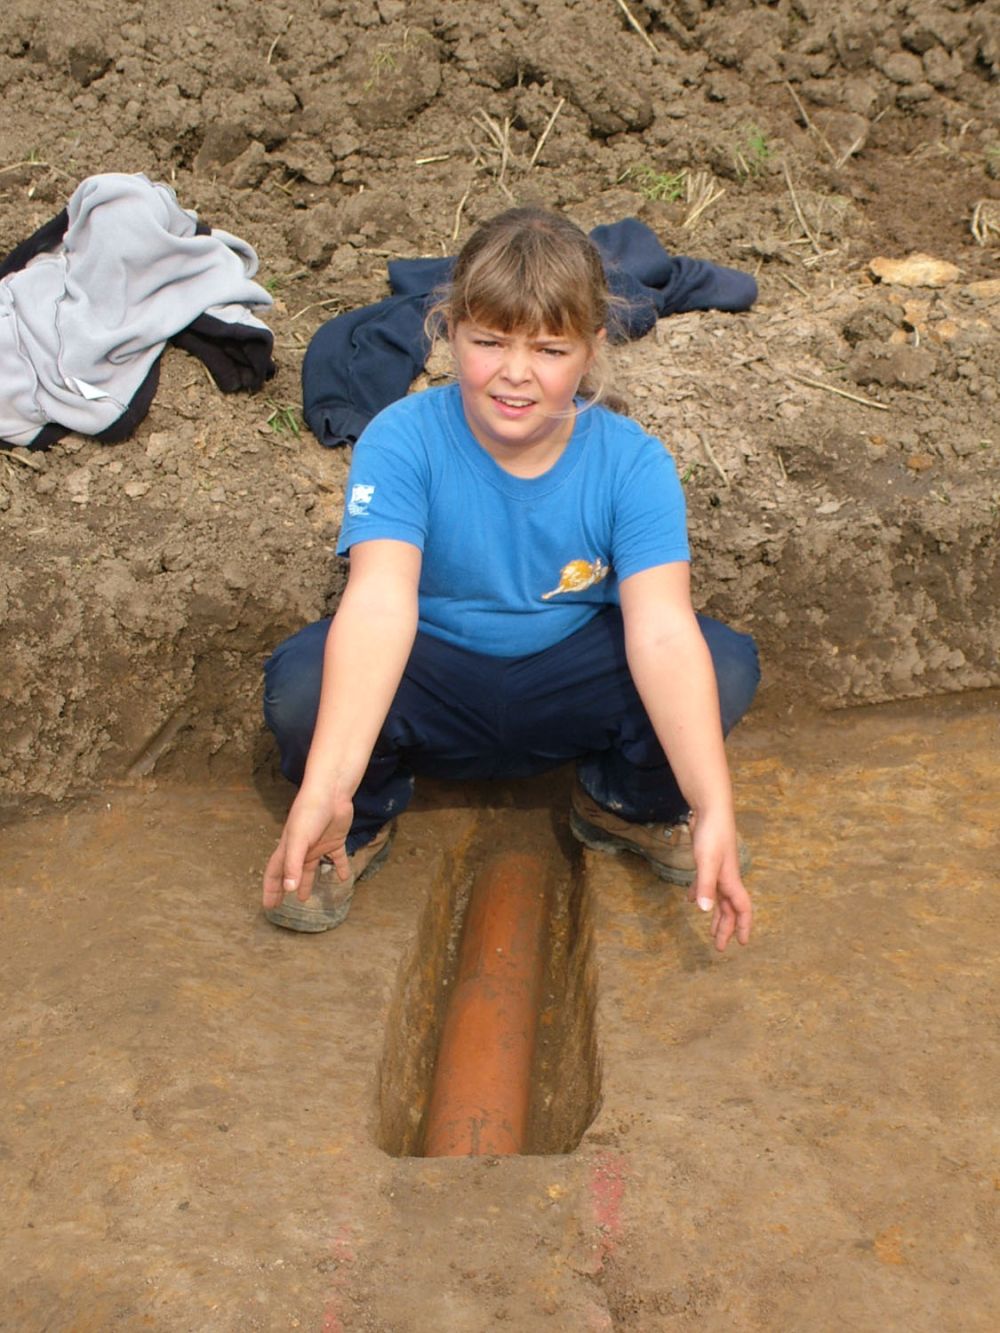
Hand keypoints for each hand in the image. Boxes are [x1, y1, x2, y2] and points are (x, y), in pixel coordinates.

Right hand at [262, 788, 354, 909]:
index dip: (271, 889)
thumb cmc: (310, 812)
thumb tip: (288, 889)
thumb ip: (293, 864)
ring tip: (304, 898)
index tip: (268, 906)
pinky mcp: (335, 841)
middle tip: (279, 904)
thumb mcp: (299, 840)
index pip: (275, 873)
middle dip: (283, 888)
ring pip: (310, 869)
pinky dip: (340, 868)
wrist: (331, 792)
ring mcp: (318, 845)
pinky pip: (337, 858)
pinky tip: (344, 878)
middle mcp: (301, 849)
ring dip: (307, 882)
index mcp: (288, 849)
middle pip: (290, 873)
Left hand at [687, 811, 751, 951]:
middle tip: (719, 947)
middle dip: (725, 928)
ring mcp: (718, 869)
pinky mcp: (707, 861)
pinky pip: (706, 885)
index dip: (743, 926)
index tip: (741, 943)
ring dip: (714, 915)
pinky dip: (700, 894)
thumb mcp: (706, 861)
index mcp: (730, 880)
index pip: (742, 909)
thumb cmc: (712, 834)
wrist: (710, 809)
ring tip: (709, 931)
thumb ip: (705, 886)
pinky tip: (689, 900)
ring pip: (718, 899)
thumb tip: (704, 911)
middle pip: (729, 909)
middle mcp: (727, 878)